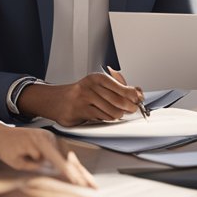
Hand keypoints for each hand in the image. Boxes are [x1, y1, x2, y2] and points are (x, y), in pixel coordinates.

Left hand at [0, 124, 96, 186]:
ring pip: (71, 160)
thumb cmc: (7, 148)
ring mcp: (55, 141)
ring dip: (82, 174)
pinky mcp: (55, 146)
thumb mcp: (17, 162)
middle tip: (91, 188)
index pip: (58, 159)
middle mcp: (52, 138)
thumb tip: (52, 175)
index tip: (76, 183)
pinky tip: (85, 179)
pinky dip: (76, 170)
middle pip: (70, 159)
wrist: (2, 135)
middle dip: (81, 175)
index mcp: (41, 140)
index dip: (68, 172)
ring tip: (93, 187)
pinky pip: (67, 159)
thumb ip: (35, 168)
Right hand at [17, 69, 143, 124]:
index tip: (139, 99)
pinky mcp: (80, 111)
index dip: (133, 95)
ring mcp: (84, 99)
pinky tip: (105, 116)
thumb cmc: (81, 93)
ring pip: (112, 111)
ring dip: (117, 115)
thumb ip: (118, 87)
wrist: (57, 100)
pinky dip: (107, 118)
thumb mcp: (98, 85)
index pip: (121, 87)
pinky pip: (102, 117)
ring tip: (116, 113)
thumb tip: (138, 92)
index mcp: (97, 78)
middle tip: (132, 109)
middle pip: (118, 100)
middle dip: (129, 107)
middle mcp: (91, 86)